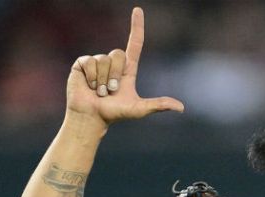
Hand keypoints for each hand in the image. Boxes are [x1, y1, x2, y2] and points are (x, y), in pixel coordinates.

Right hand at [65, 7, 184, 125]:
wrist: (91, 117)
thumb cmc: (114, 113)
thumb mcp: (138, 109)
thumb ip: (158, 105)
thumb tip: (181, 108)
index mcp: (128, 69)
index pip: (134, 43)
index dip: (136, 26)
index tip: (138, 10)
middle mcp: (113, 62)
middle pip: (118, 54)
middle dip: (115, 75)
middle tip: (110, 92)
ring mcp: (97, 61)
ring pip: (104, 59)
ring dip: (102, 80)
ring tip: (99, 92)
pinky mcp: (82, 63)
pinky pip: (90, 62)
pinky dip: (91, 77)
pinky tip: (89, 86)